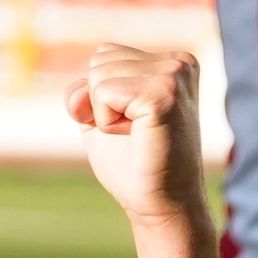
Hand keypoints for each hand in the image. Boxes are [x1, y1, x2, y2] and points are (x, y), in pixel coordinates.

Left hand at [67, 42, 208, 230]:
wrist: (160, 204)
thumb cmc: (134, 163)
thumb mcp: (99, 116)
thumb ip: (83, 91)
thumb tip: (78, 94)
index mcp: (172, 61)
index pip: (104, 54)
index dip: (100, 94)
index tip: (133, 122)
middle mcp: (179, 61)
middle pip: (99, 60)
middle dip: (100, 102)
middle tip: (135, 132)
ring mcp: (175, 75)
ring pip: (98, 74)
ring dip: (104, 114)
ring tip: (137, 134)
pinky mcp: (164, 94)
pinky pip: (103, 93)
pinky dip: (106, 121)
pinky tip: (136, 136)